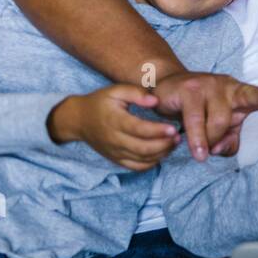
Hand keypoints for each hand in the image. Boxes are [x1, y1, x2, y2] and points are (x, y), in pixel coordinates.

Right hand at [48, 85, 179, 171]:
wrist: (79, 120)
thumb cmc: (101, 102)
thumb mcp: (115, 90)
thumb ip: (136, 93)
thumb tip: (155, 101)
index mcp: (114, 120)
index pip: (139, 129)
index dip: (158, 131)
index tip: (174, 128)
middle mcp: (114, 139)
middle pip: (143, 148)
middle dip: (164, 145)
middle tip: (178, 137)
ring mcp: (115, 152)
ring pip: (142, 159)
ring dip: (161, 154)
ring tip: (174, 143)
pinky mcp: (117, 160)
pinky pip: (137, 167)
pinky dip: (152, 162)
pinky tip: (163, 152)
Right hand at [151, 72, 257, 160]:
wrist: (165, 89)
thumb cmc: (199, 111)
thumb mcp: (218, 129)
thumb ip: (227, 141)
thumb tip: (218, 152)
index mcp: (242, 96)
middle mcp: (230, 87)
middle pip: (252, 98)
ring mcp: (210, 86)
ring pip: (220, 121)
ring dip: (210, 142)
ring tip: (201, 151)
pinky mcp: (190, 90)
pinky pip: (197, 122)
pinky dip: (197, 140)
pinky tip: (197, 151)